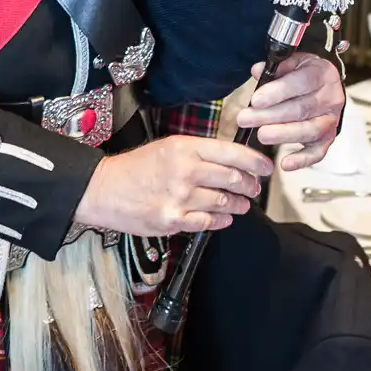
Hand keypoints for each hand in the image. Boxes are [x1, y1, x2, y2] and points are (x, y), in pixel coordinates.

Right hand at [73, 134, 272, 235]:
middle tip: (254, 187)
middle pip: (233, 178)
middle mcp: (185, 170)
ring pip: (224, 202)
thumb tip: (230, 159)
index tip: (266, 166)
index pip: (231, 152)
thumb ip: (198, 152)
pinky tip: (222, 218)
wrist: (104, 189)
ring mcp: (180, 197)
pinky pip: (209, 223)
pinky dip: (221, 221)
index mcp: (184, 147)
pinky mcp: (173, 220)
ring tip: (240, 204)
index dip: (255, 161)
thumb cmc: (134, 168)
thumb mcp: (167, 147)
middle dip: (249, 184)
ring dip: (238, 204)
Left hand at [235, 52, 346, 170]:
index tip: (255, 100)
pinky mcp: (328, 138)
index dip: (277, 92)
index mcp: (322, 74)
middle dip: (270, 115)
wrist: (323, 85)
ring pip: (309, 131)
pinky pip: (318, 152)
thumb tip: (257, 70)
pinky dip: (302, 160)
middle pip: (301, 109)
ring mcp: (331, 120)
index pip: (301, 82)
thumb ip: (276, 67)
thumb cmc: (303, 74)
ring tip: (261, 135)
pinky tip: (285, 164)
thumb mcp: (292, 62)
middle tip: (245, 119)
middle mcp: (331, 98)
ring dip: (283, 135)